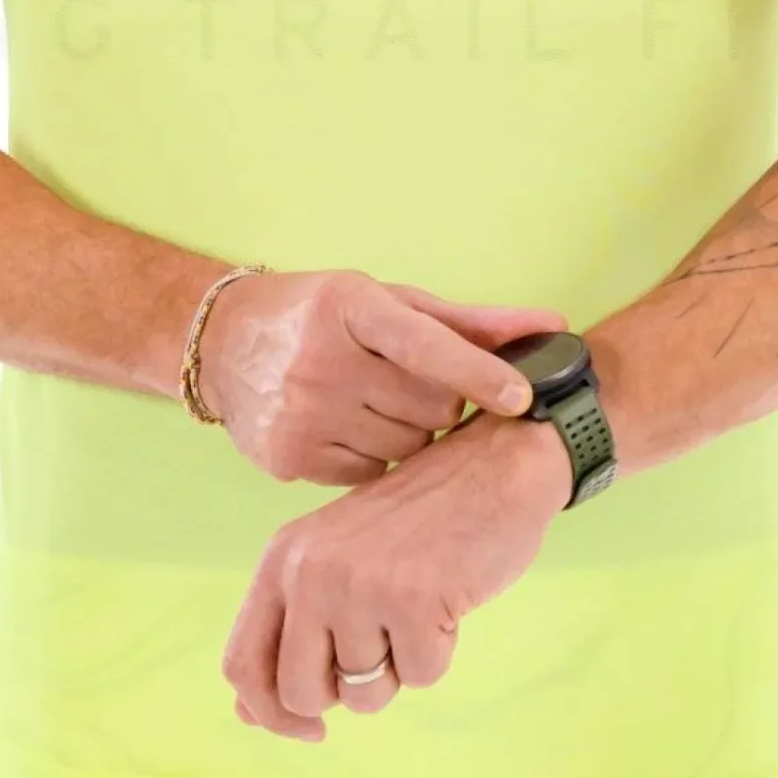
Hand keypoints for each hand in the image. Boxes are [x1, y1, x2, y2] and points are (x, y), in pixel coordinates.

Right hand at [196, 266, 566, 486]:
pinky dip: (375, 457)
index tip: (523, 397)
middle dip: (439, 404)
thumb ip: (469, 322)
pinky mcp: (287, 458)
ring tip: (377, 403)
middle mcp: (319, 359)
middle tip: (412, 385)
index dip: (478, 372)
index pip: (425, 344)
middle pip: (427, 408)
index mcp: (348, 306)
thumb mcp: (385, 301)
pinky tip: (352, 427)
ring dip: (410, 434)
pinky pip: (369, 476)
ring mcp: (300, 412)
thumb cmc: (321, 315)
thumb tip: (554, 326)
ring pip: (404, 448)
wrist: (224, 343)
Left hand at [223, 405, 572, 739]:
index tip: (313, 726)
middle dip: (346, 693)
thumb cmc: (416, 523)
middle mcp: (309, 571)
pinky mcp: (413, 599)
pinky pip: (421, 677)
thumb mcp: (336, 560)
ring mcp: (358, 585)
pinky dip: (440, 651)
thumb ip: (291, 629)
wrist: (493, 466)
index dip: (270, 713)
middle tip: (383, 647)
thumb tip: (245, 713)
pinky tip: (446, 599)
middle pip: (300, 694)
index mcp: (282, 559)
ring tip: (416, 606)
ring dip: (399, 667)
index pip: (242, 664)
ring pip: (364, 694)